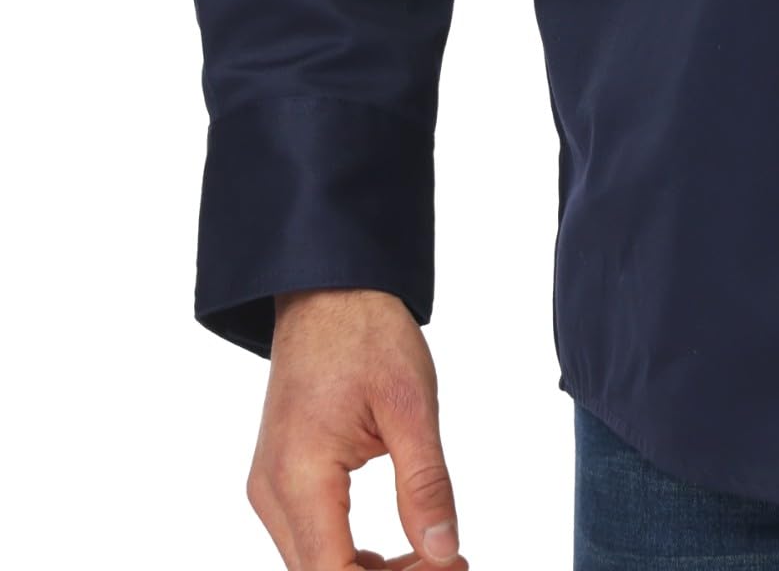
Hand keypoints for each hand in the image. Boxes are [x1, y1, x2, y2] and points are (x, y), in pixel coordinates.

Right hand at [246, 288, 466, 570]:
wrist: (328, 292)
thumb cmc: (366, 334)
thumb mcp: (411, 405)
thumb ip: (426, 483)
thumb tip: (443, 550)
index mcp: (299, 476)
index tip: (448, 567)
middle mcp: (272, 492)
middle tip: (450, 562)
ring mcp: (271, 488)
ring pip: (314, 565)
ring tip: (434, 558)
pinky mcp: (281, 480)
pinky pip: (312, 539)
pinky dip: (352, 555)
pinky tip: (399, 551)